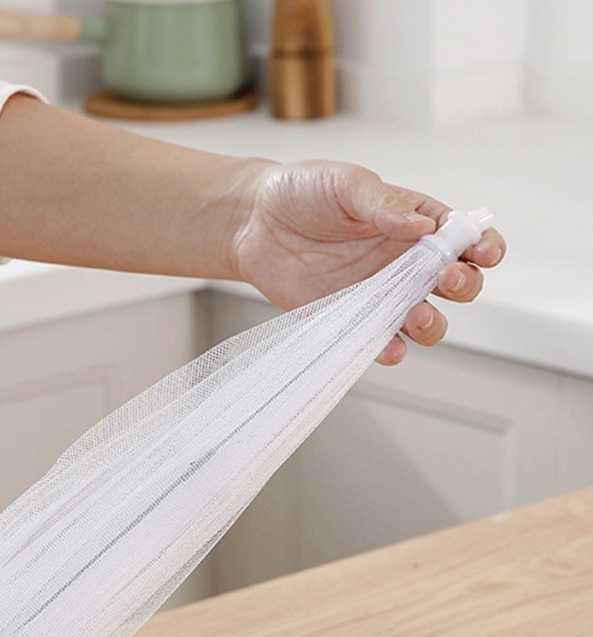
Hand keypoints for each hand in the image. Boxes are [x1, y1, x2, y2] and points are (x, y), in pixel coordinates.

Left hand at [232, 160, 506, 364]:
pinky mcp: (349, 319)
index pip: (466, 239)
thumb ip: (382, 204)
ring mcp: (379, 294)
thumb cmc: (302, 192)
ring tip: (417, 315)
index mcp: (416, 223)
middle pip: (456, 285)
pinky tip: (391, 348)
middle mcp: (405, 262)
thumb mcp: (346, 185)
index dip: (484, 248)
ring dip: (431, 324)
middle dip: (462, 286)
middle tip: (445, 280)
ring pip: (424, 320)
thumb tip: (420, 226)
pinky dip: (389, 349)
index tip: (484, 253)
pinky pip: (378, 341)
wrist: (253, 222)